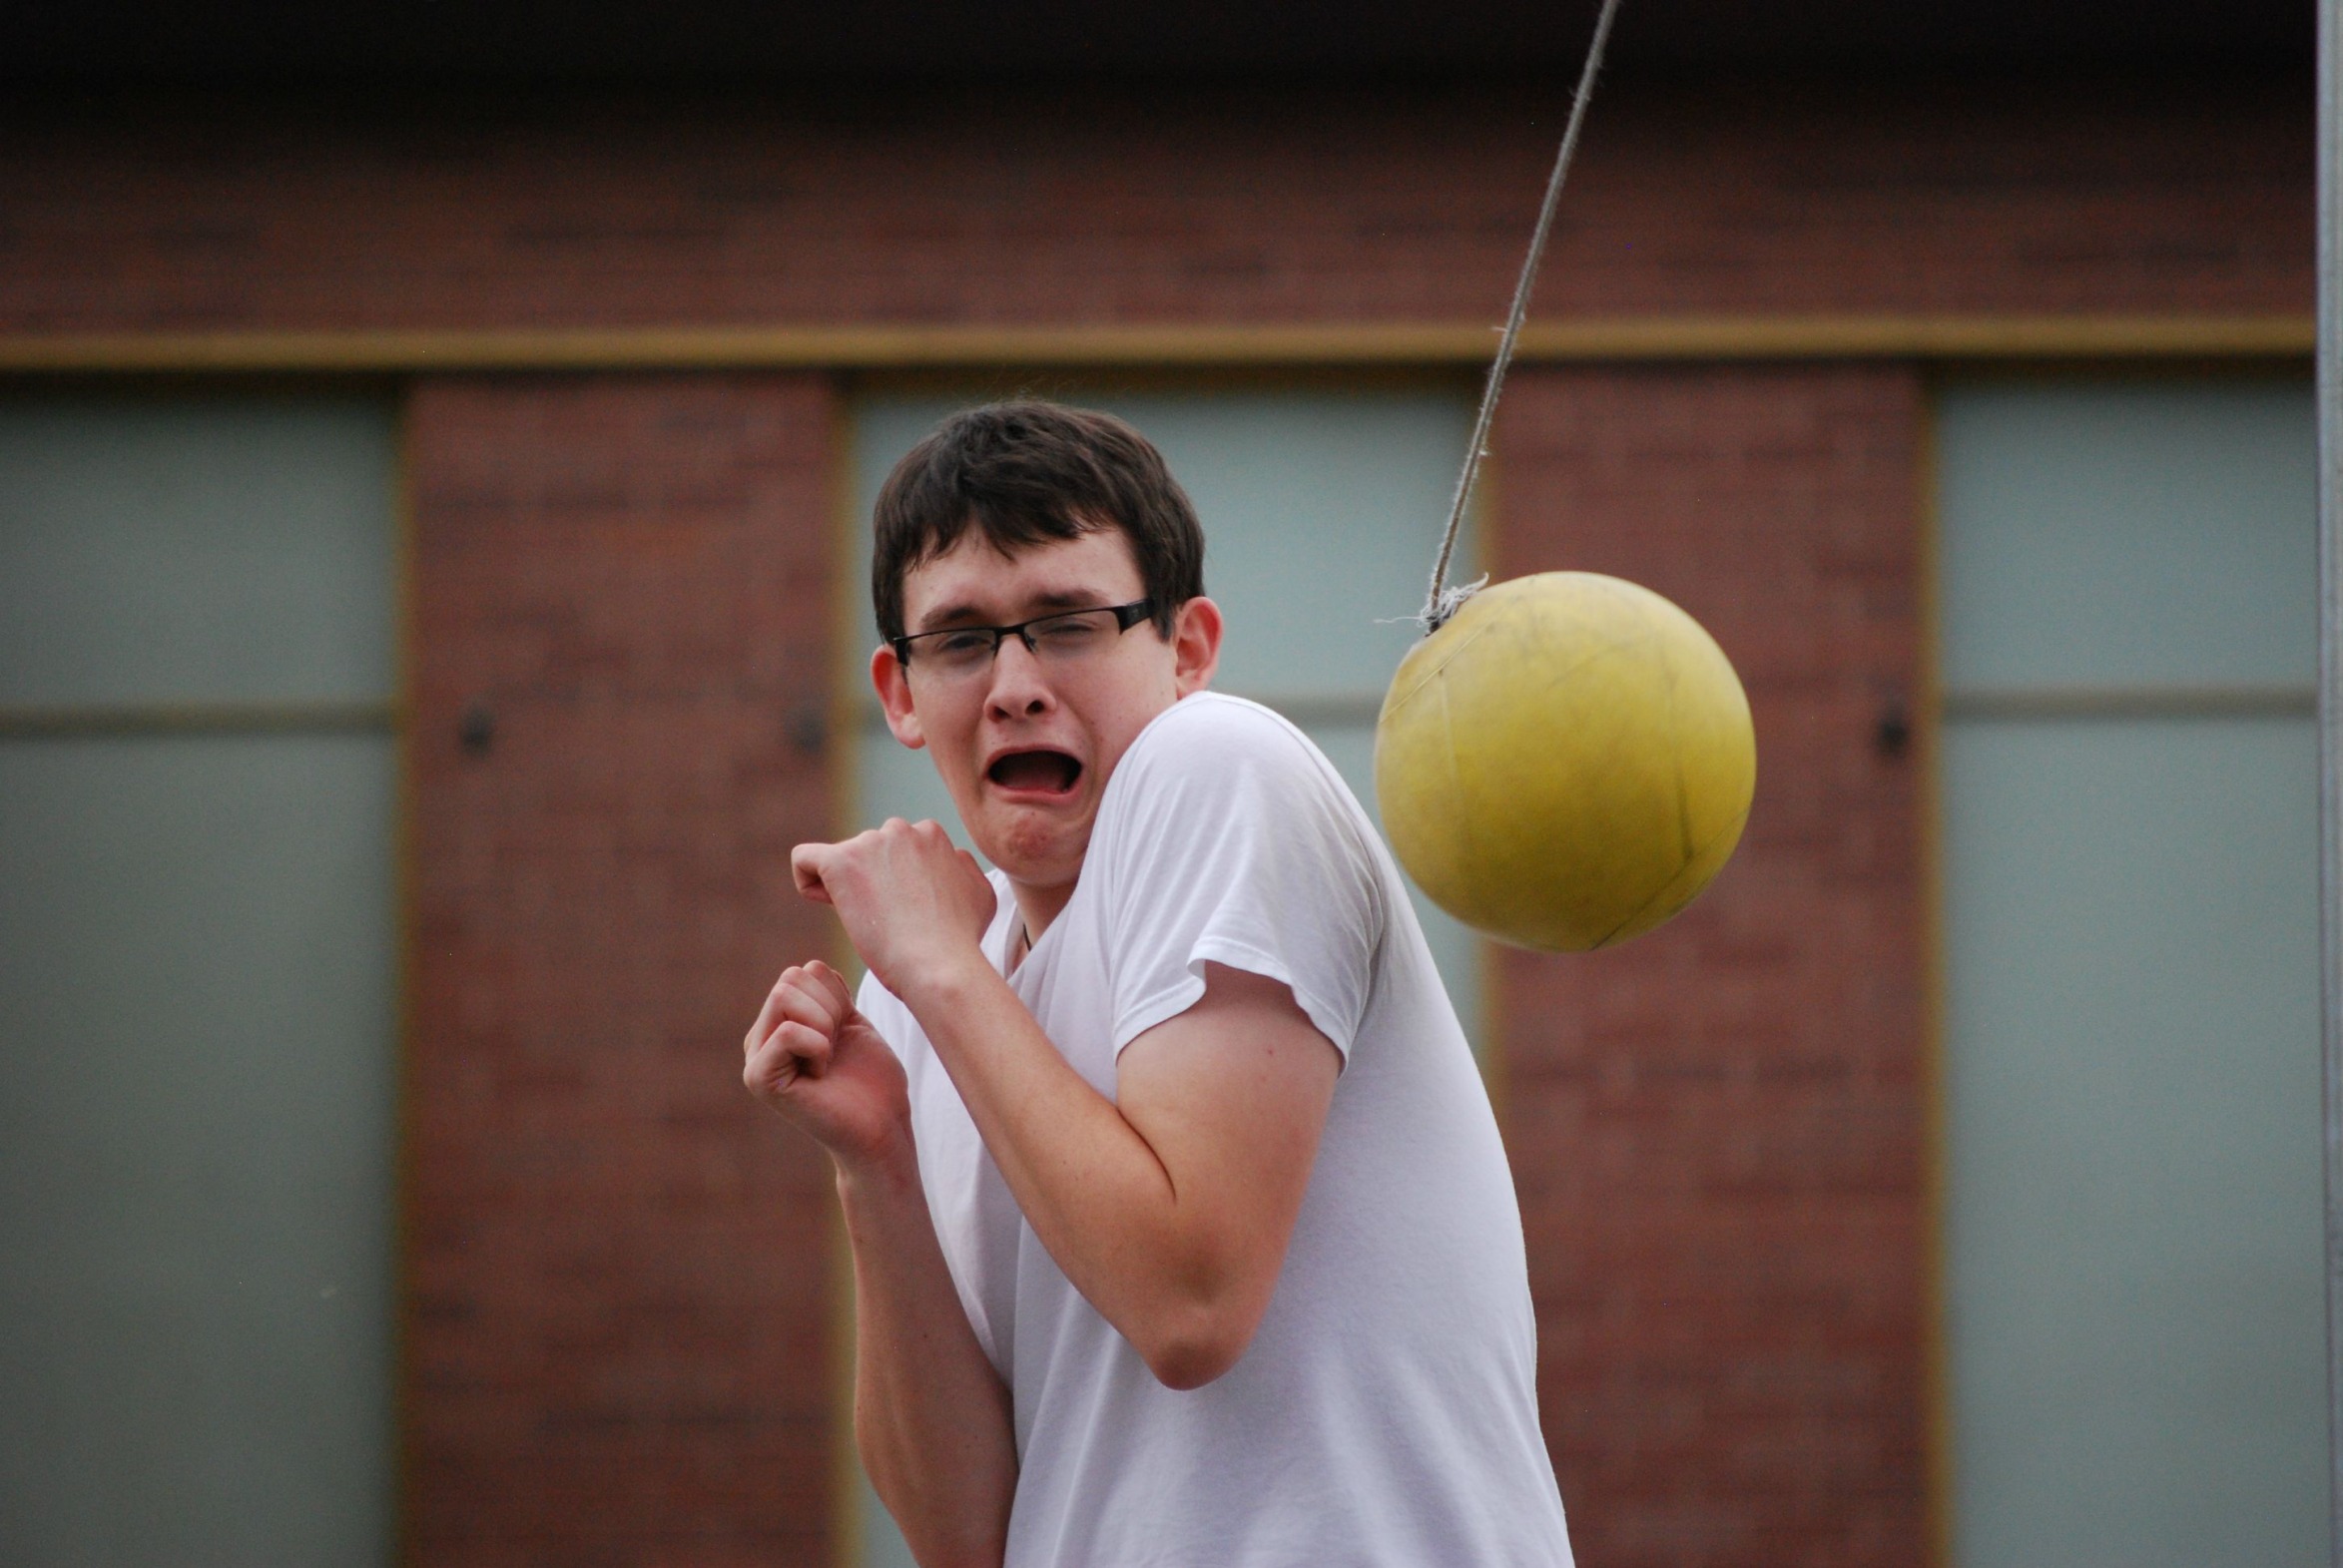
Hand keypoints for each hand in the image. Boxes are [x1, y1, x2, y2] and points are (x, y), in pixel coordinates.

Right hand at [743, 959, 910, 1169]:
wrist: (881, 1126)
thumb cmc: (872, 1078)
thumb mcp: (850, 1021)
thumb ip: (824, 992)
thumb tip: (808, 966)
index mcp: (781, 1021)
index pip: (804, 971)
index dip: (838, 995)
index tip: (845, 1032)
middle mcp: (761, 1037)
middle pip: (790, 979)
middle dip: (829, 1007)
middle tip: (836, 1047)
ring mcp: (755, 1057)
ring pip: (784, 996)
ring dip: (824, 1025)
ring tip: (827, 1059)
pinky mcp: (759, 1079)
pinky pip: (787, 1032)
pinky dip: (817, 1046)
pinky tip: (821, 1074)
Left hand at [791, 819, 997, 1000]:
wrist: (940, 964)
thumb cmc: (961, 941)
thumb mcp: (980, 894)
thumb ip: (962, 868)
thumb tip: (953, 859)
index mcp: (930, 834)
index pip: (896, 850)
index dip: (894, 883)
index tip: (903, 912)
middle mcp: (900, 830)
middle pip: (867, 853)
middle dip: (871, 883)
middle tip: (885, 921)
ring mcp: (870, 843)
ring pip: (840, 860)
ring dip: (846, 890)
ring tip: (867, 924)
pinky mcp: (841, 862)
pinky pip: (805, 859)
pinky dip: (810, 883)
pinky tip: (831, 906)